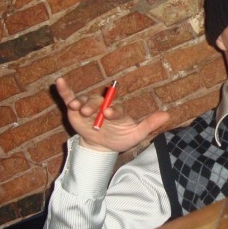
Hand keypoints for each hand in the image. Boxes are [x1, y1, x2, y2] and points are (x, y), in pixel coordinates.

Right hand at [55, 78, 169, 152]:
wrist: (102, 147)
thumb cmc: (120, 138)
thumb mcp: (135, 135)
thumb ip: (149, 124)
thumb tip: (167, 115)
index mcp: (117, 109)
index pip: (115, 108)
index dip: (113, 110)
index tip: (109, 113)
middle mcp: (102, 104)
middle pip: (98, 102)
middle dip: (94, 106)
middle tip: (92, 112)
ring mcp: (88, 105)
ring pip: (84, 101)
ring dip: (81, 103)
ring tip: (77, 107)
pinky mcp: (75, 109)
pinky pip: (69, 97)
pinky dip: (65, 90)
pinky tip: (60, 81)